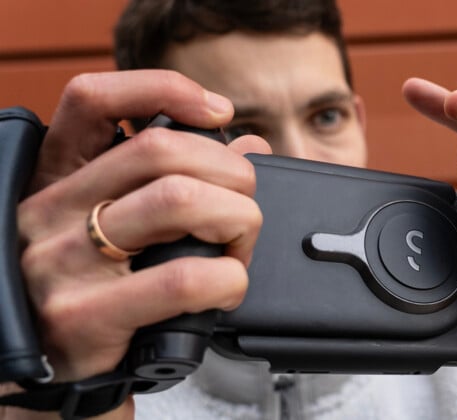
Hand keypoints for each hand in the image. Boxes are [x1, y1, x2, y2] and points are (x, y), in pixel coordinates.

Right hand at [11, 70, 269, 418]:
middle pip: (162, 149)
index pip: (92, 100)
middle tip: (243, 206)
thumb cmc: (97, 290)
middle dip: (231, 172)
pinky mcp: (86, 315)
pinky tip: (226, 287)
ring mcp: (63, 263)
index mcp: (57, 179)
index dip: (163, 88)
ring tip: (237, 246)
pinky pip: (184, 276)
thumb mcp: (118, 226)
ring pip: (179, 200)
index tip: (217, 111)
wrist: (53, 376)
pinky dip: (229, 277)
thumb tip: (249, 145)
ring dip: (237, 219)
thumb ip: (176, 179)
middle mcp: (50, 211)